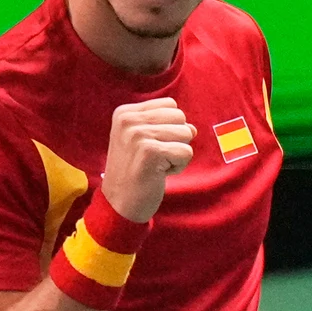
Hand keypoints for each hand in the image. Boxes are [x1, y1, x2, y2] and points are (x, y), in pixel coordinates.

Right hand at [101, 98, 194, 222]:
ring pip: (186, 133)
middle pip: (180, 117)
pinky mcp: (149, 151)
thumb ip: (167, 128)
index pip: (169, 105)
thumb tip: (193, 128)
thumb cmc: (134, 174)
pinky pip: (186, 152)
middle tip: (156, 158)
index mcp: (125, 113)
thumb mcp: (144, 142)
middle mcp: (128, 120)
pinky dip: (178, 167)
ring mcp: (137, 134)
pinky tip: (159, 174)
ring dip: (177, 154)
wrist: (118, 205)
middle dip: (176, 140)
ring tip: (157, 166)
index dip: (169, 127)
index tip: (151, 147)